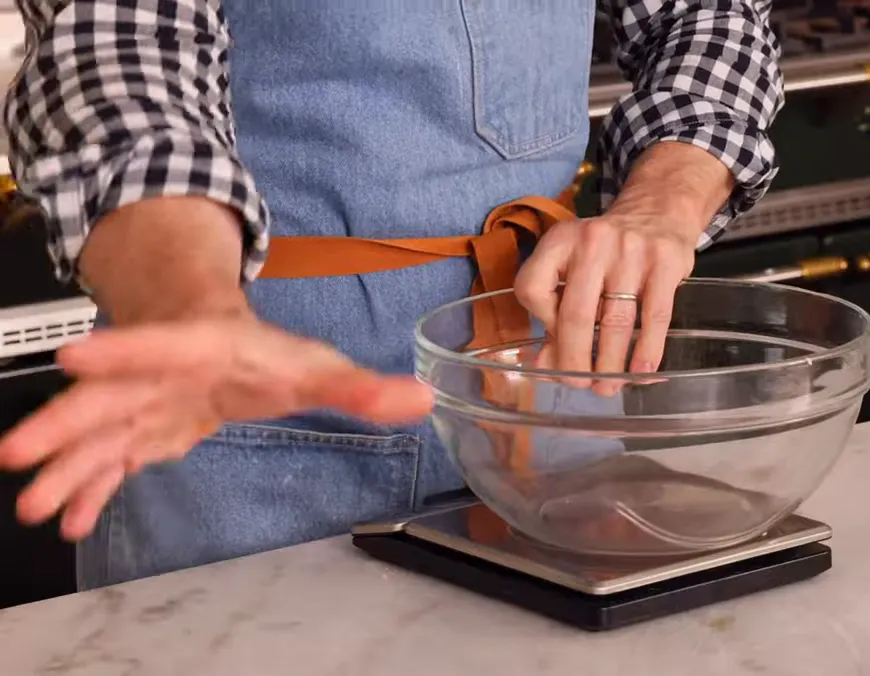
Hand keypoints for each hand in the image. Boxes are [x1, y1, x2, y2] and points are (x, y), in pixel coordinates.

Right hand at [0, 316, 434, 540]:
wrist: (220, 335)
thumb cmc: (264, 351)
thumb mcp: (317, 367)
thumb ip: (362, 388)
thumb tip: (420, 399)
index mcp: (205, 348)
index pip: (162, 345)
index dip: (122, 350)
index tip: (76, 357)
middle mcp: (163, 374)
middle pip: (110, 396)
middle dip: (65, 423)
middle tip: (18, 452)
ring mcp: (144, 404)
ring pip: (98, 434)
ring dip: (65, 468)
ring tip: (35, 506)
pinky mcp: (139, 432)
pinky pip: (108, 461)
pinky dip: (88, 489)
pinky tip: (69, 517)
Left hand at [513, 210, 695, 391]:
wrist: (658, 210)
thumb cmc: (607, 250)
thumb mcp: (575, 268)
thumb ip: (556, 313)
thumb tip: (545, 366)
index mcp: (559, 240)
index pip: (532, 288)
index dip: (541, 323)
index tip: (555, 341)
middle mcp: (592, 242)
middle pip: (575, 314)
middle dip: (576, 361)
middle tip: (580, 387)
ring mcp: (631, 251)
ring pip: (615, 321)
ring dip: (611, 363)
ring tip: (609, 387)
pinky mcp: (666, 262)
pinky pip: (654, 317)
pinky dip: (647, 350)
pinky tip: (641, 372)